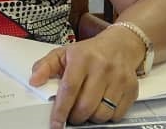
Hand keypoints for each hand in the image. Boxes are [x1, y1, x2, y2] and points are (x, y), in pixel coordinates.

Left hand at [29, 27, 144, 128]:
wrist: (120, 45)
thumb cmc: (89, 52)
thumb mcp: (63, 53)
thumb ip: (45, 66)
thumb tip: (34, 80)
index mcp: (83, 58)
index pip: (69, 89)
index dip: (61, 110)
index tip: (56, 123)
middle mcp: (102, 68)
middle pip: (85, 106)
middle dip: (75, 116)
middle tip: (72, 114)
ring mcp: (119, 79)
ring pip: (102, 114)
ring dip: (91, 117)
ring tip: (87, 107)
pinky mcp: (131, 89)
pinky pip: (117, 115)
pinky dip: (107, 116)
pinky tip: (102, 105)